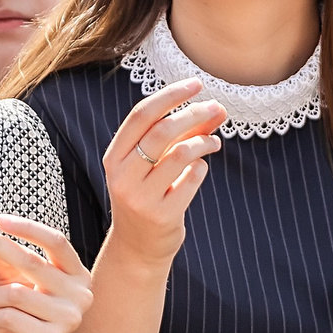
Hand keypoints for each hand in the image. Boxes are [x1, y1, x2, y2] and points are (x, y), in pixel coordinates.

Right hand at [100, 81, 226, 266]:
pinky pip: (191, 180)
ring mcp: (141, 196)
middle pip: (162, 130)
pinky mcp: (162, 215)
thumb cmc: (148, 196)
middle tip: (217, 109)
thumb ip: (180, 135)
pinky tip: (201, 170)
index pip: (141, 114)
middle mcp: (123, 175)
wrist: (138, 248)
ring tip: (215, 142)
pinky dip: (201, 168)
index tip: (196, 84)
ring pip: (180, 153)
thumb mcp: (154, 164)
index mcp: (115, 156)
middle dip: (194, 114)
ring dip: (204, 142)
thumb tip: (217, 109)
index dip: (171, 95)